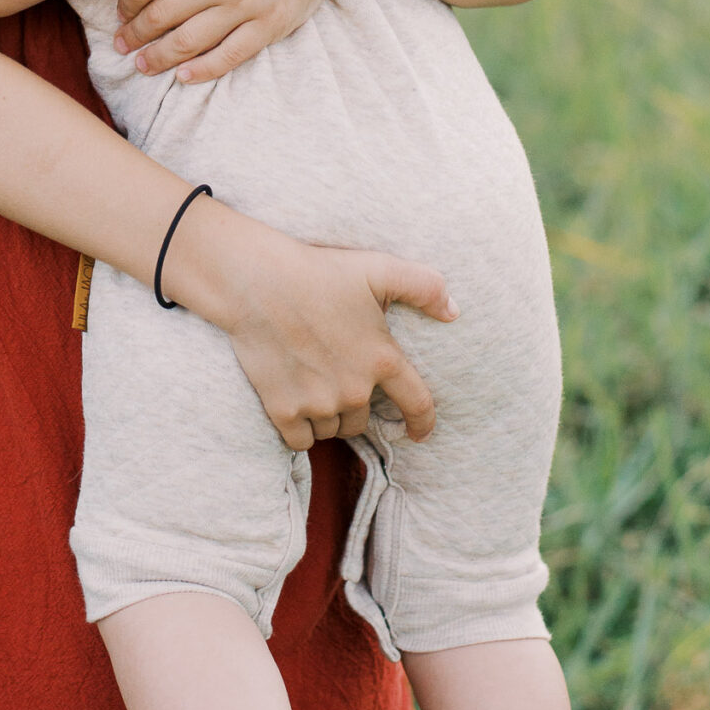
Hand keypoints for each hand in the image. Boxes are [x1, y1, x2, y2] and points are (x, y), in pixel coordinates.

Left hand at [114, 0, 362, 83]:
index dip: (124, 5)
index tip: (122, 13)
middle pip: (158, 17)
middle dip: (134, 36)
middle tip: (122, 46)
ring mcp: (245, 4)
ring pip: (187, 42)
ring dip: (158, 58)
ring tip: (144, 65)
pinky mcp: (271, 23)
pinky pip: (228, 56)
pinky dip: (201, 71)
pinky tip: (185, 77)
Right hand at [165, 200, 450, 451]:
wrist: (255, 282)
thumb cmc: (317, 272)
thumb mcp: (378, 269)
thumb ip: (424, 287)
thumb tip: (454, 312)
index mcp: (381, 360)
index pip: (416, 404)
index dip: (423, 423)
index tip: (420, 434)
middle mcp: (353, 389)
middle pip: (363, 420)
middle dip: (355, 405)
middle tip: (335, 376)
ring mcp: (317, 403)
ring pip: (331, 430)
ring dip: (327, 418)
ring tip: (312, 385)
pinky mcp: (282, 410)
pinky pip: (300, 441)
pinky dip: (300, 430)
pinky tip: (293, 406)